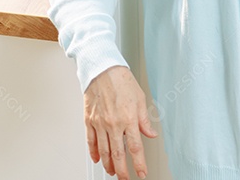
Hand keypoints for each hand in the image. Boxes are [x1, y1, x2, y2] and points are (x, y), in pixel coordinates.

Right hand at [84, 65, 157, 179]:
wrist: (102, 70)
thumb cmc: (122, 81)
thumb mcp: (140, 99)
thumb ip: (145, 120)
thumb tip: (151, 134)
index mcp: (128, 119)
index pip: (135, 148)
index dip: (139, 163)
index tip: (142, 173)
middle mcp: (113, 124)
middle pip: (118, 154)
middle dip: (122, 170)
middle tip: (125, 178)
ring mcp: (99, 124)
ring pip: (104, 151)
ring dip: (108, 164)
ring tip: (113, 172)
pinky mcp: (89, 121)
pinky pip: (91, 141)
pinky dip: (94, 152)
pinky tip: (97, 159)